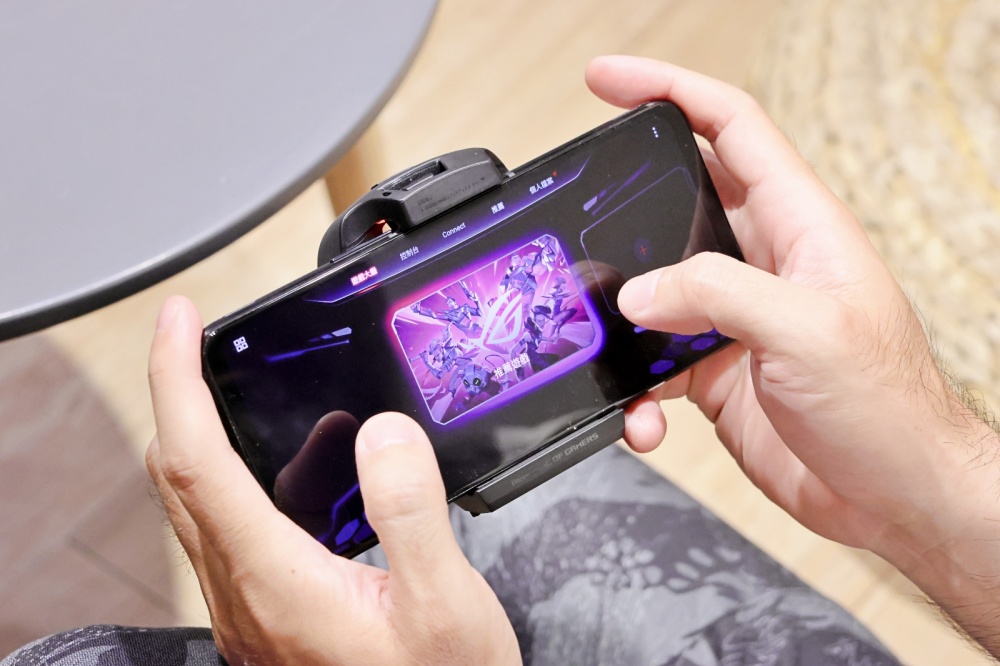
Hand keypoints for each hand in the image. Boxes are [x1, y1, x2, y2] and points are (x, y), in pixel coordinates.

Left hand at [146, 296, 519, 665]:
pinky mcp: (274, 616)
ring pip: (210, 503)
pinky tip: (332, 477)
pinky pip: (247, 532)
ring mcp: (254, 609)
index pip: (194, 459)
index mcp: (275, 582)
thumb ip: (412, 513)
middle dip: (181, 392)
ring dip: (236, 439)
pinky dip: (270, 482)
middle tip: (202, 337)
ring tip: (311, 413)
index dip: (176, 379)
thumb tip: (381, 432)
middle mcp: (246, 595)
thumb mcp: (446, 606)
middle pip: (180, 475)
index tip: (179, 319)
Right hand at [587, 56, 999, 649]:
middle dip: (620, 212)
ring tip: (595, 338)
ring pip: (652, 293)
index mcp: (797, 226)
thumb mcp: (807, 329)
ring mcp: (733, 320)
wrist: (894, 494)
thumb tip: (639, 291)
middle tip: (570, 218)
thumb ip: (717, 294)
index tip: (609, 81)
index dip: (669, 90)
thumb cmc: (886, 405)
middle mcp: (761, 264)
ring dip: (619, 319)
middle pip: (675, 205)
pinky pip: (652, 365)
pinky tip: (643, 417)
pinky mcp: (714, 371)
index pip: (729, 127)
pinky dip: (634, 390)